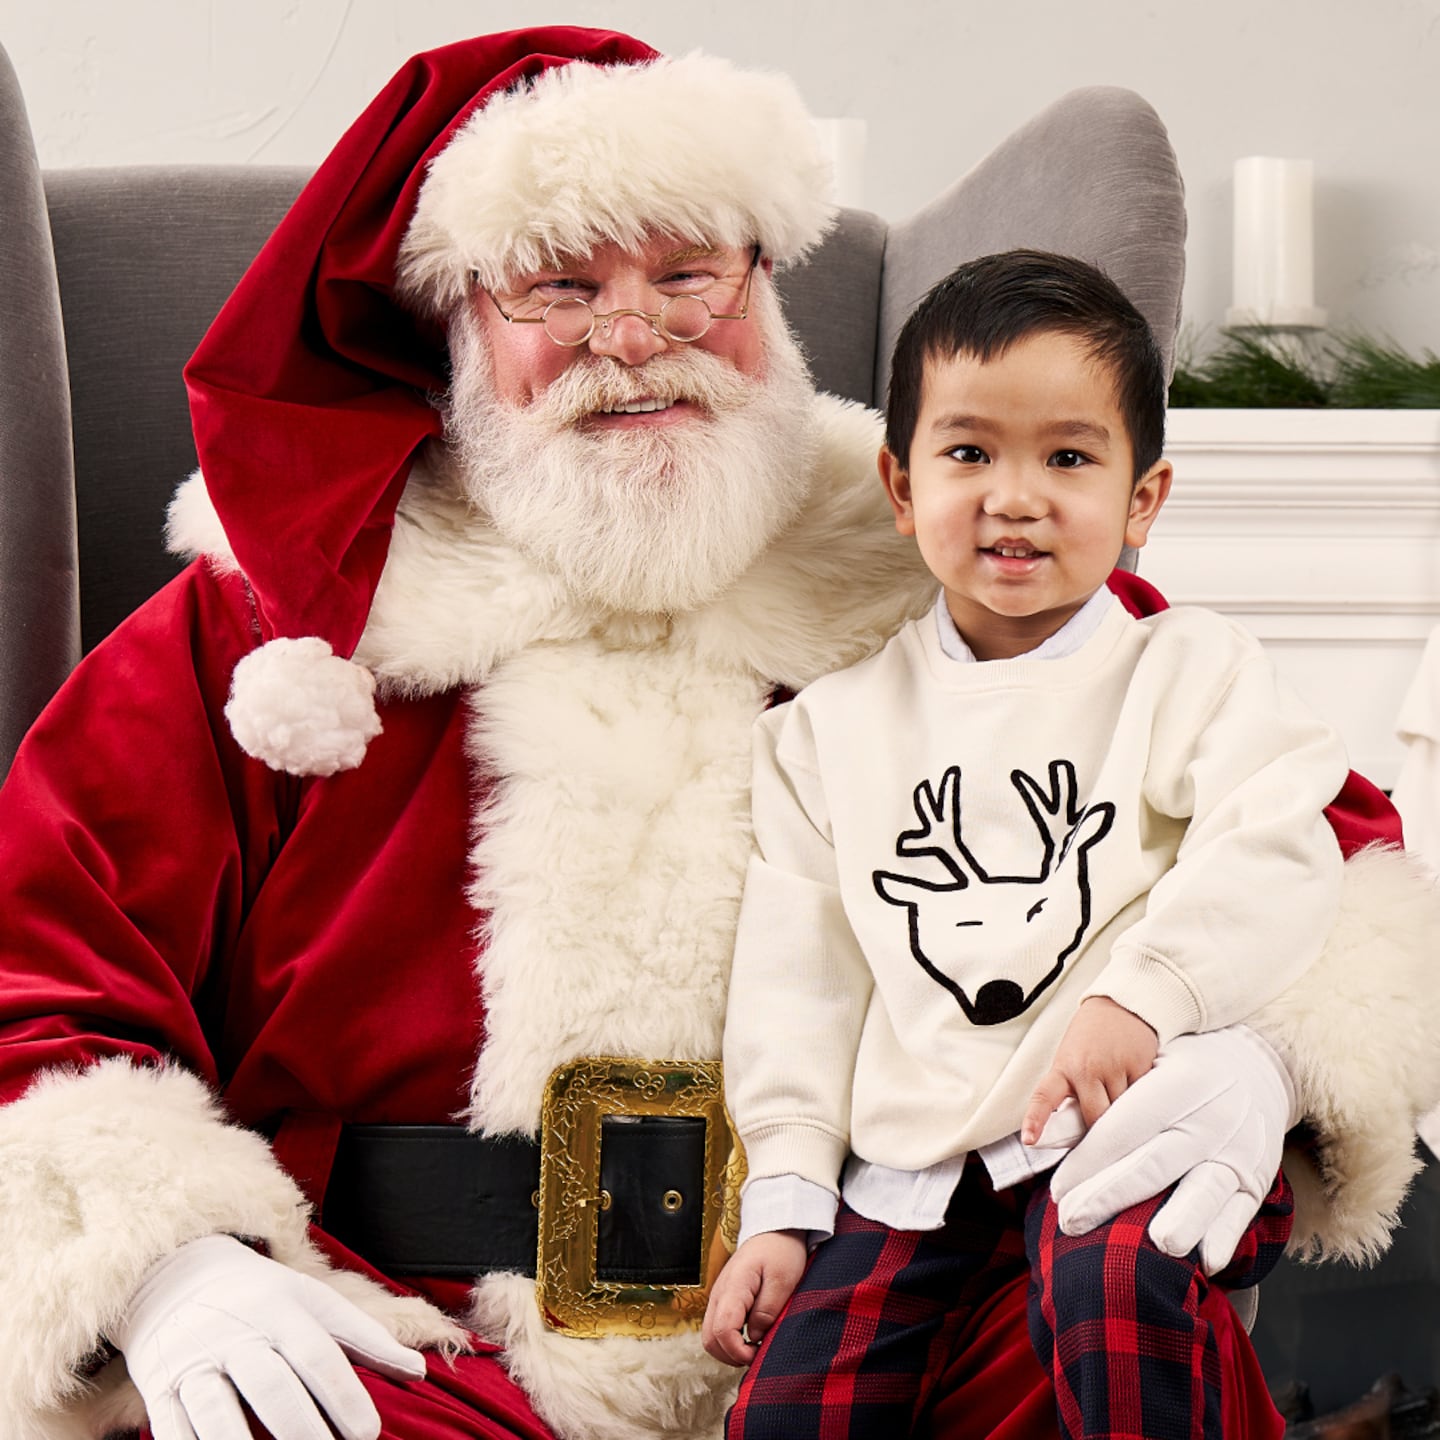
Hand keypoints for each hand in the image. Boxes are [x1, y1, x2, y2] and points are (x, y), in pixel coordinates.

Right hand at [113, 1234, 425, 1439]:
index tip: (368, 1434)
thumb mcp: (314, 1301)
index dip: (344, 1396)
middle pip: (271, 1386)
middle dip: (301, 1429)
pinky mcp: (158, 1388)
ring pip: (216, 1414)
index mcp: (280, 1308)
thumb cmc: (261, 1296)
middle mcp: (236, 1332)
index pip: (318, 1356)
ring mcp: (193, 1361)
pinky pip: (173, 1431)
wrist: (175, 1274)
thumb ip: (366, 1337)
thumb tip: (421, 1372)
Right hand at [701, 1231, 806, 1366]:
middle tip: (757, 1355)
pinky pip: (717, 1326)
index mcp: (734, 1287)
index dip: (738, 1351)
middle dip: (731, 1355)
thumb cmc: (781, 1252)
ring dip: (729, 1349)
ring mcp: (719, 1296)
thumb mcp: (783, 1280)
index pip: (722, 1331)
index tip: (759, 1353)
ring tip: (755, 1348)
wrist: (774, 1231)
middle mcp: (720, 1293)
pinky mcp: (724, 1299)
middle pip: (709, 1338)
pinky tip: (749, 1337)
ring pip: (710, 1335)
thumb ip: (767, 1310)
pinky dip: (729, 1340)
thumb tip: (753, 1337)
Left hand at [1022, 996, 1157, 1142]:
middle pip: (1095, 1117)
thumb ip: (1072, 1089)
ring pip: (1122, 1111)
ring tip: (1122, 1088)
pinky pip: (1142, 1097)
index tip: (1029, 1139)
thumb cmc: (1091, 1037)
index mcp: (1064, 1068)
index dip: (1035, 1119)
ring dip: (1125, 1110)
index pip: (1044, 1097)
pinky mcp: (1139, 1065)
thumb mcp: (1071, 1058)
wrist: (1120, 1005)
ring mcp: (1114, 1067)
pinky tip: (1136, 1077)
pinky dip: (1141, 1096)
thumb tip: (1078, 1129)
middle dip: (1101, 1129)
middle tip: (1105, 1129)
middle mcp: (1087, 1069)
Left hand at [1049, 1025, 1297, 1273]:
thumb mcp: (1141, 1067)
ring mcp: (1238, 1149)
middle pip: (1155, 1163)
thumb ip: (1095, 1102)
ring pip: (1203, 1189)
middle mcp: (1211, 1117)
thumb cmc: (1181, 1067)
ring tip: (1154, 1245)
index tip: (1057, 1190)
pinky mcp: (1257, 1176)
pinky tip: (1205, 1262)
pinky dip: (1224, 1237)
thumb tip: (1042, 1138)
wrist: (1256, 1061)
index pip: (1125, 1127)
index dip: (1088, 1161)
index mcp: (1179, 1084)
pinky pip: (1242, 1210)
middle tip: (1070, 1221)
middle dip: (1110, 1195)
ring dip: (1181, 1219)